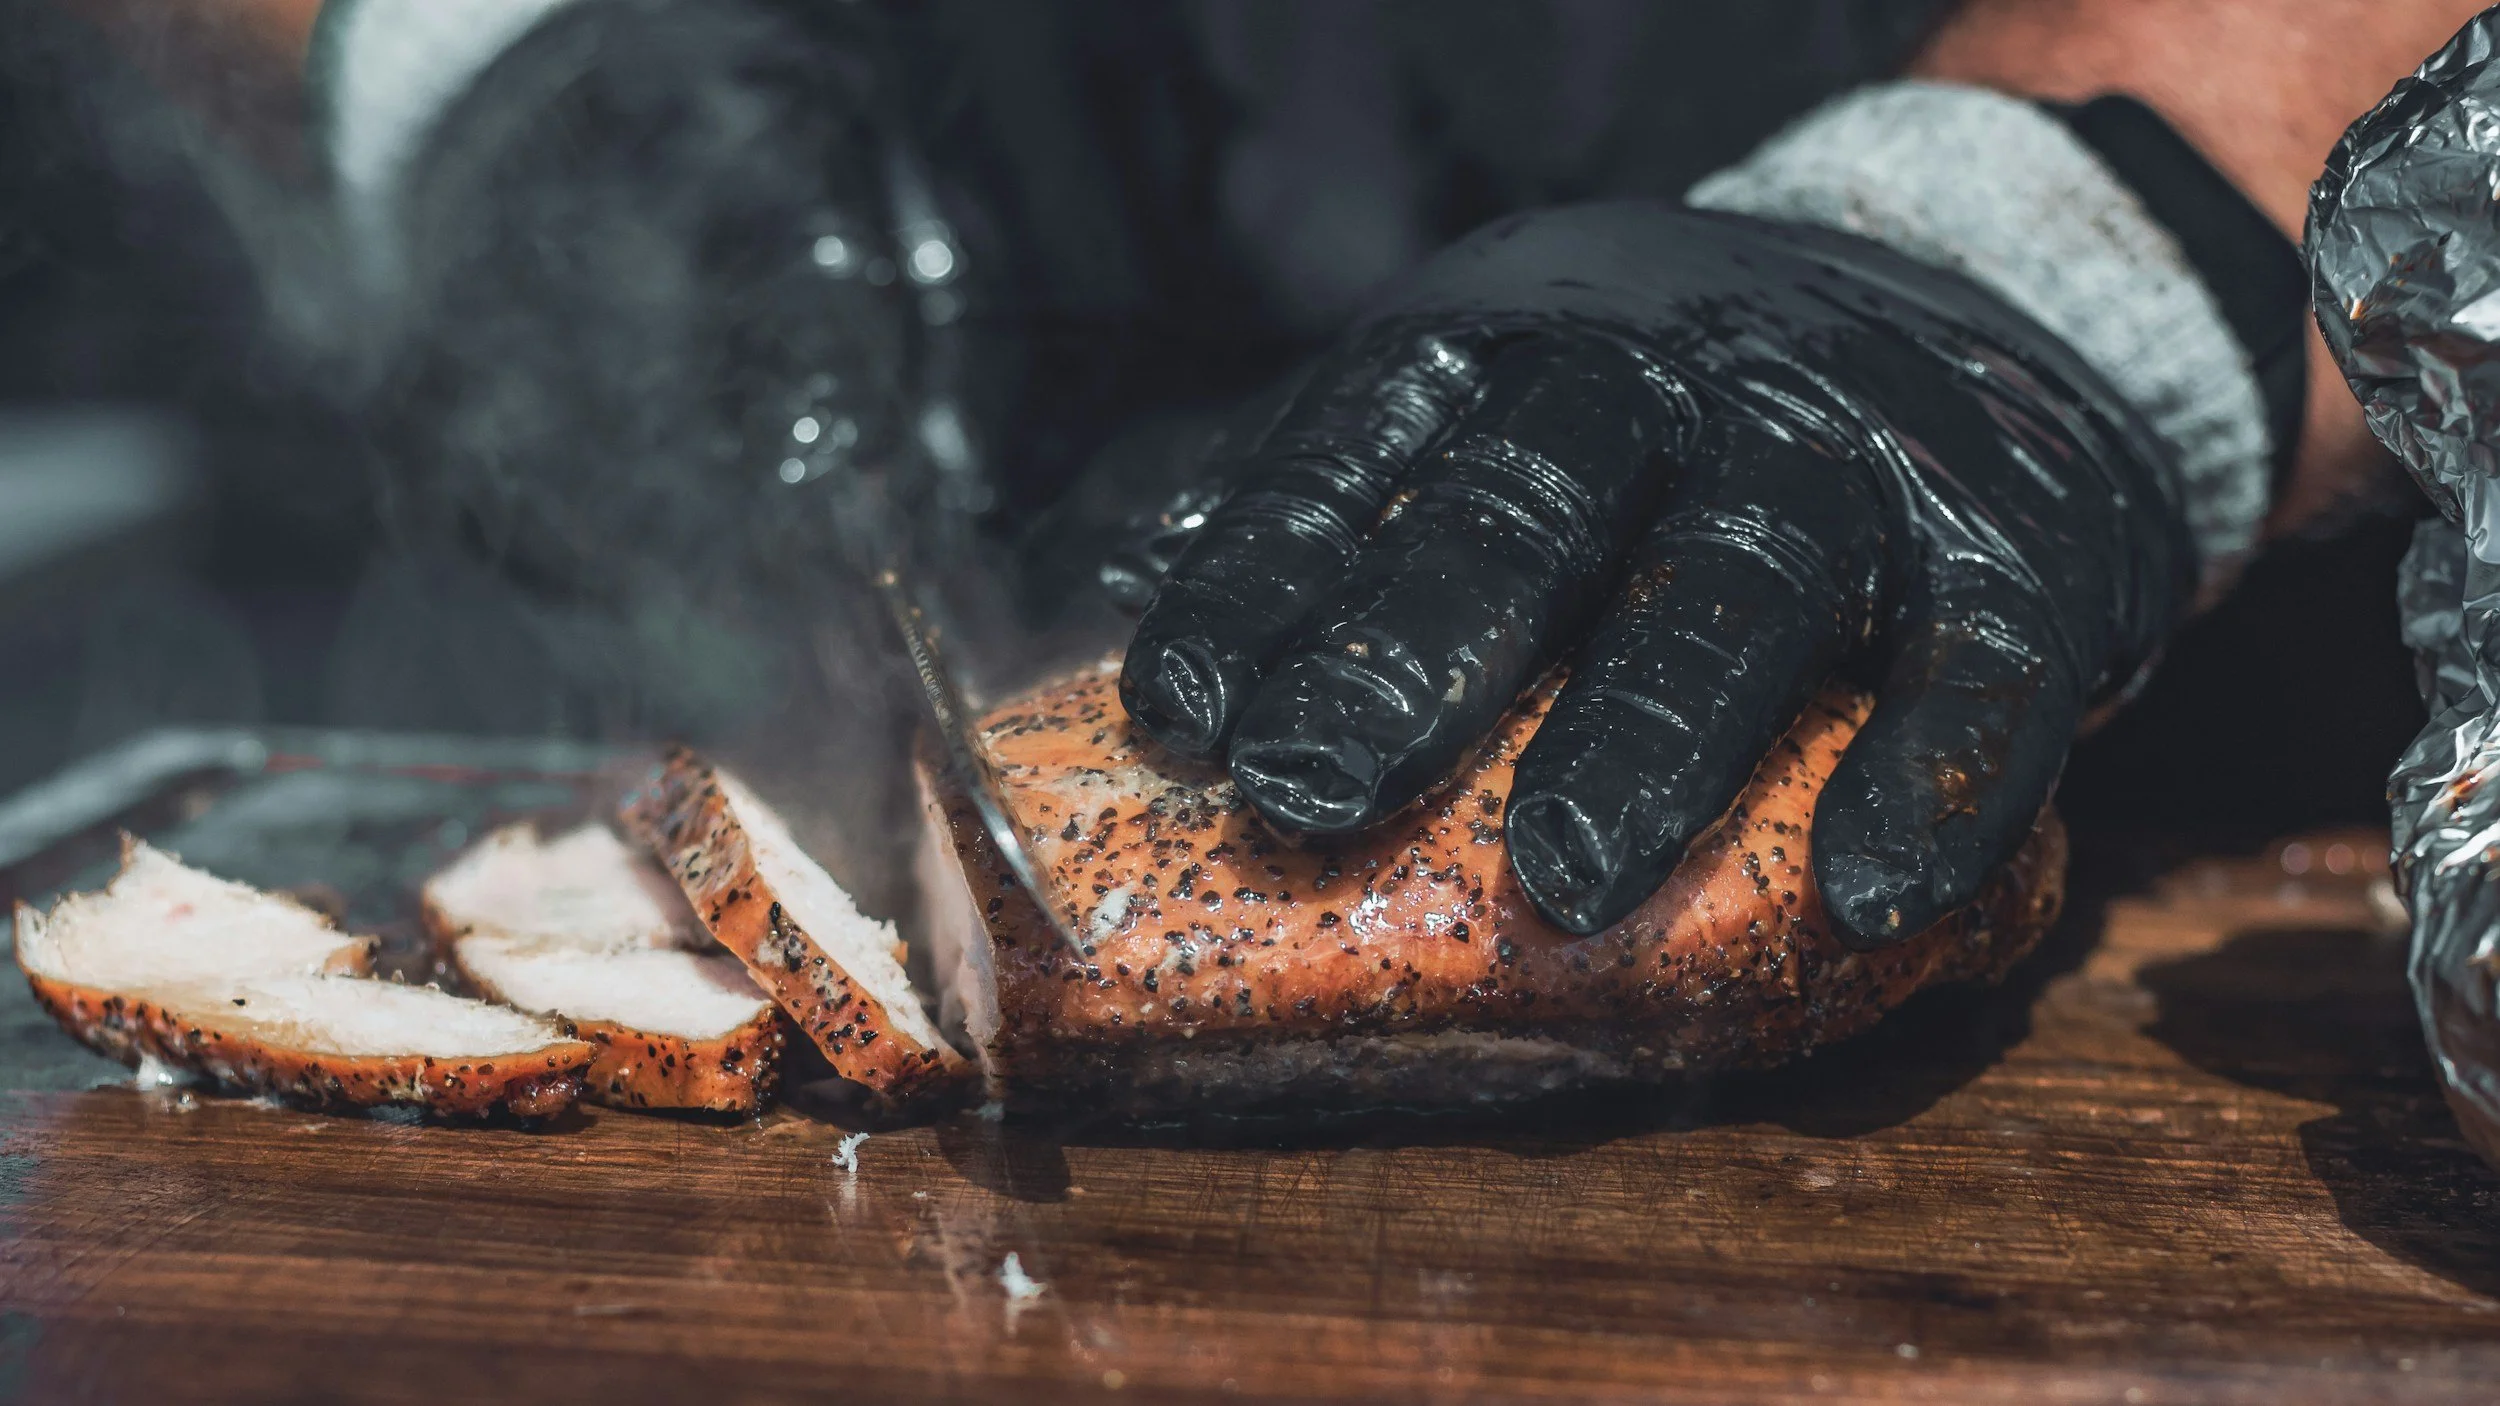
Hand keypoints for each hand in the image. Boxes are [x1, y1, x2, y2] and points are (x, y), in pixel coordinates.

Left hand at [1118, 204, 2193, 943]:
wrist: (1980, 283)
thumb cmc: (1672, 413)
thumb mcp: (1504, 390)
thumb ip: (1352, 498)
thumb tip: (1145, 606)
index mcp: (1521, 340)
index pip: (1363, 440)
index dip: (1266, 574)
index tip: (1183, 712)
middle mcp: (1677, 375)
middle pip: (1535, 505)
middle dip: (1418, 652)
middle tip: (1314, 789)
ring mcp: (1850, 455)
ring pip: (1742, 583)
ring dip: (1650, 733)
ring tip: (1563, 876)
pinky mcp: (2018, 548)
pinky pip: (1985, 665)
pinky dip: (1934, 778)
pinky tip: (1868, 895)